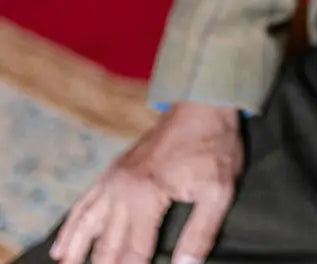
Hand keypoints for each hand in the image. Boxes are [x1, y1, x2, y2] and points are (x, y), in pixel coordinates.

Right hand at [50, 102, 241, 263]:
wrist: (202, 103)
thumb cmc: (213, 144)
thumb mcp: (219, 189)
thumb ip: (201, 232)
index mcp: (146, 197)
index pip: (132, 255)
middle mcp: (121, 191)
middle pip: (106, 247)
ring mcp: (113, 180)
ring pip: (84, 228)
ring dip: (77, 256)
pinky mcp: (113, 172)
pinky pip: (83, 205)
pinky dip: (70, 229)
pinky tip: (62, 248)